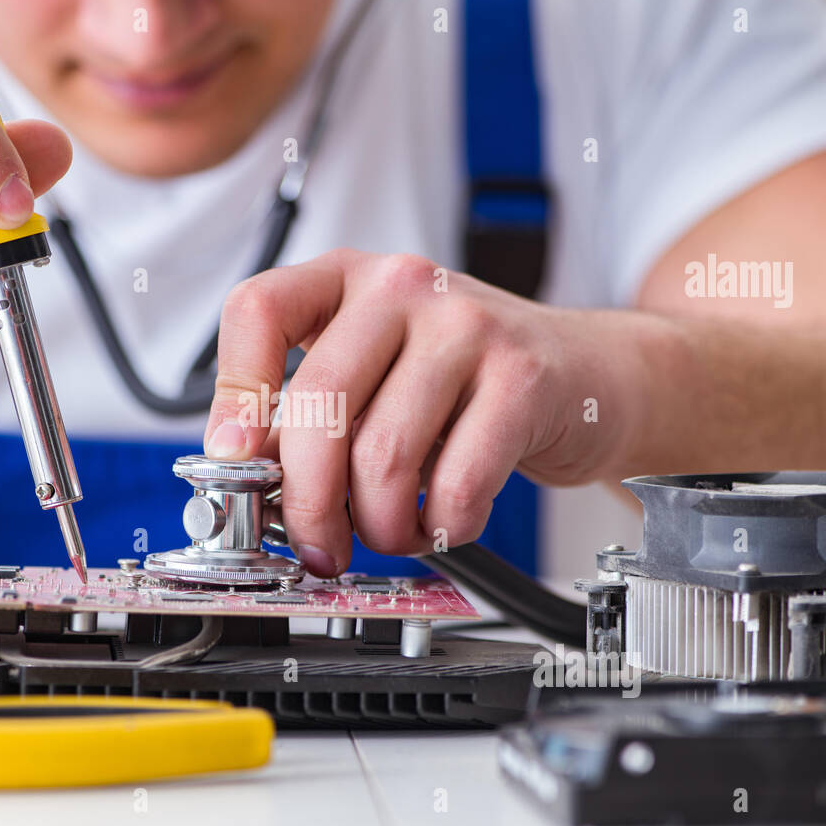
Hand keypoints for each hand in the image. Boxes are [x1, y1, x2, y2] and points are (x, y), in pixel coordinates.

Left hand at [203, 249, 641, 575]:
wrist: (589, 374)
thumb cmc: (468, 383)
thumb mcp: (377, 374)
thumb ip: (314, 412)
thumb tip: (247, 482)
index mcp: (348, 280)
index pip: (259, 311)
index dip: (236, 394)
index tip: (237, 461)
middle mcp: (402, 287)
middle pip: (317, 403)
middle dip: (307, 502)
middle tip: (317, 546)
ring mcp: (466, 326)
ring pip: (381, 455)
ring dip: (379, 525)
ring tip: (393, 532)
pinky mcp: (522, 377)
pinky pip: (455, 482)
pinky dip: (441, 527)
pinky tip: (446, 522)